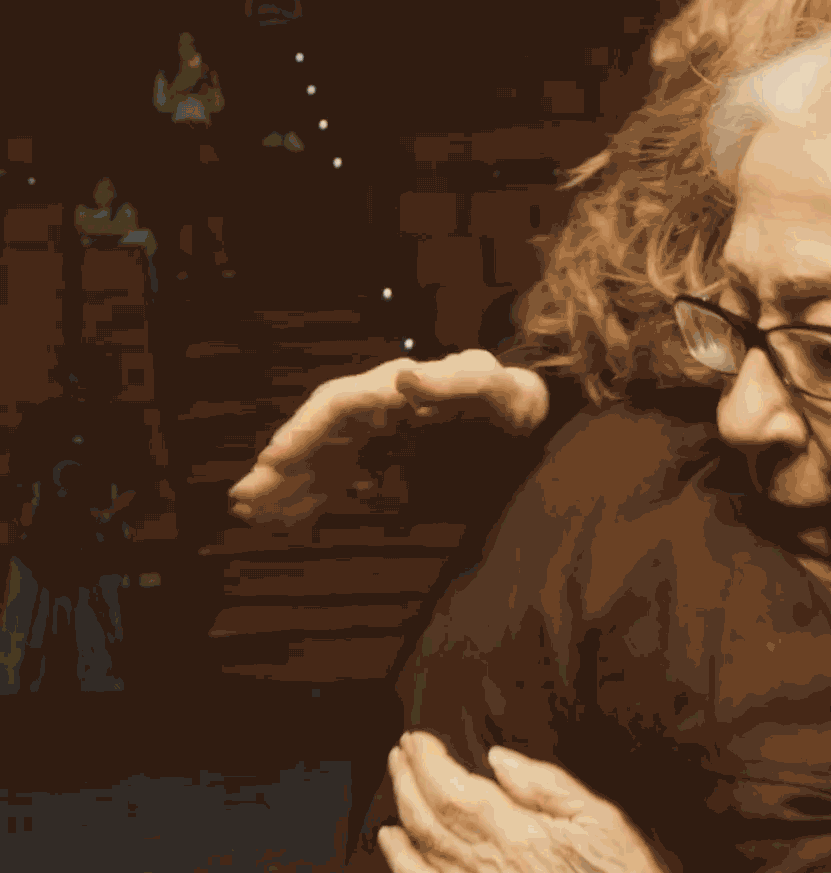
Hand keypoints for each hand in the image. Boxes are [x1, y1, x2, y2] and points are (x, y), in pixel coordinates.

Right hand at [228, 349, 547, 524]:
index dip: (302, 430)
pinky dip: (314, 496)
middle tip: (242, 501)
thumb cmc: (509, 397)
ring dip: (288, 486)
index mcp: (394, 387)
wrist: (523, 416)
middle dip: (281, 468)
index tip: (272, 460)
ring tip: (251, 514)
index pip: (336, 404)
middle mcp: (375, 408)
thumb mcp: (491, 386)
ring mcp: (377, 434)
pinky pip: (339, 475)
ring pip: (321, 459)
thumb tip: (402, 377)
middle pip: (317, 434)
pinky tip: (289, 519)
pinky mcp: (384, 456)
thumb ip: (453, 381)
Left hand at [380, 731, 668, 872]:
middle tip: (400, 751)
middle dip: (408, 779)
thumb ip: (548, 786)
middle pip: (430, 817)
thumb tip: (502, 759)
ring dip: (402, 810)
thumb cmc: (618, 871)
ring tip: (394, 780)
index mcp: (520, 833)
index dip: (428, 762)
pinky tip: (392, 841)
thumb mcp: (601, 819)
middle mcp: (490, 863)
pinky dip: (402, 860)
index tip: (417, 739)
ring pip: (422, 847)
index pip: (456, 791)